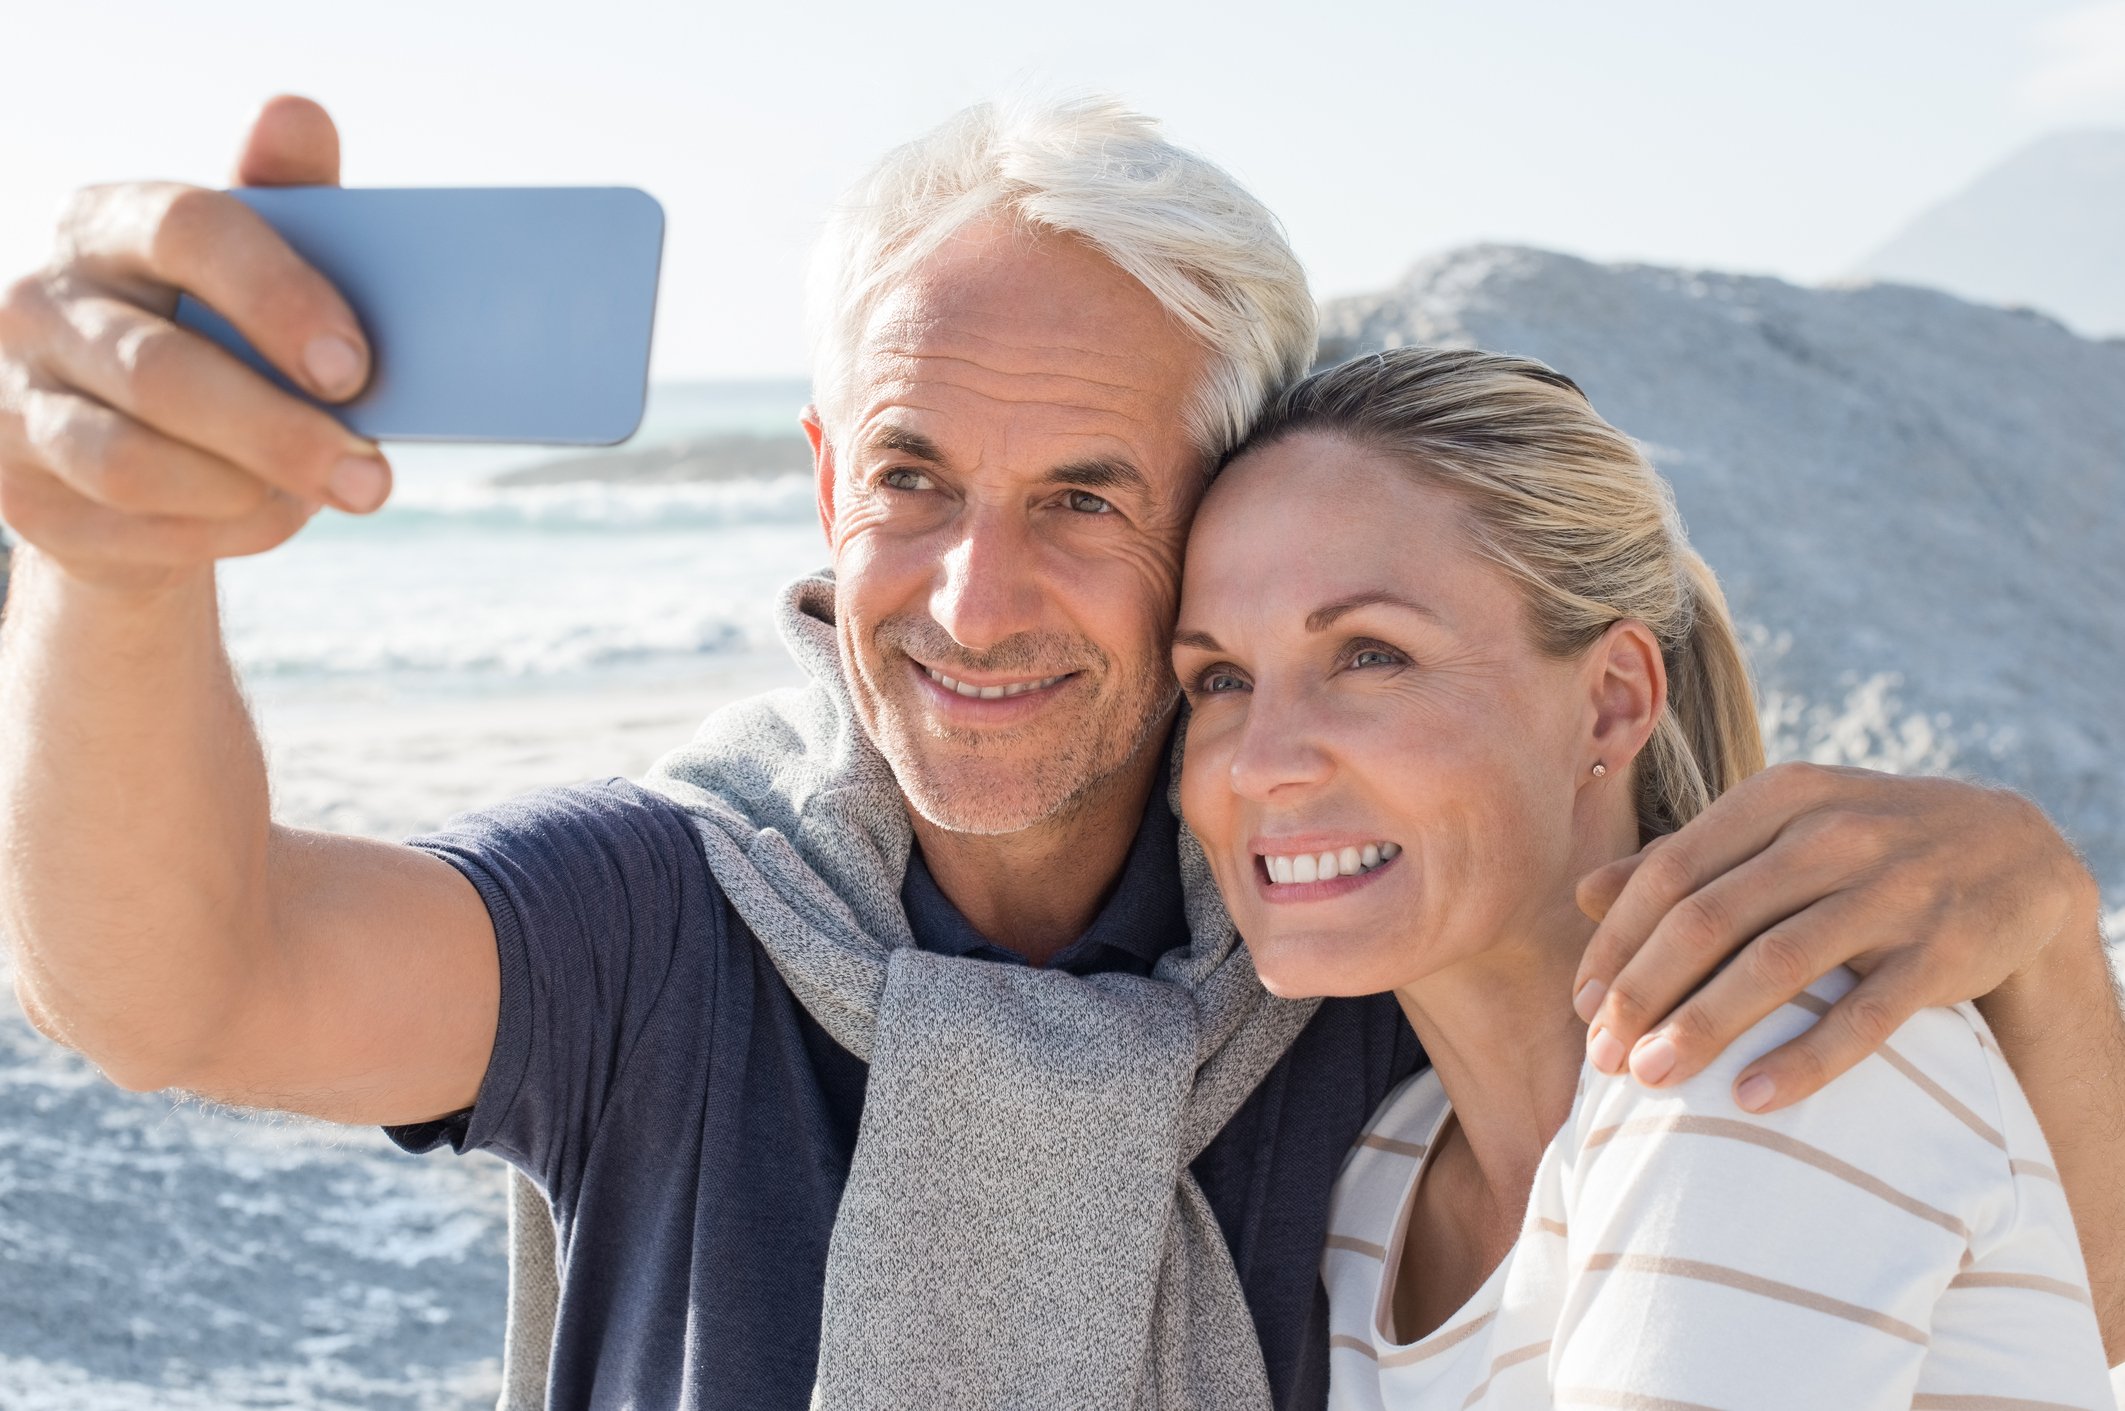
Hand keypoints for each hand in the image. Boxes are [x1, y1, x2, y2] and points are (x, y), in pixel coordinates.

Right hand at [0, 95, 388, 593]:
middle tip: (371, 477)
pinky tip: (269, 516)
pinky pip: (129, 528)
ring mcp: (15, 397)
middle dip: (280, 433)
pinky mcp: (17, 489)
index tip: (356, 368)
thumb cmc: (226, 336)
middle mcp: (42, 302)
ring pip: (132, 463)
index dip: (278, 299)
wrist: (148, 452)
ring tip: (330, 494)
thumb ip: (289, 199)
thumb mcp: (262, 269)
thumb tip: (298, 114)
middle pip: (162, 372)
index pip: (190, 232)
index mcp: (111, 224)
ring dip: (249, 493)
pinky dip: (219, 533)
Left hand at [1569, 761, 2097, 1111]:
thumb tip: (1582, 893)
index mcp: (1780, 798)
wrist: (2016, 854)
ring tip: (1650, 1078)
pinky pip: (1865, 1016)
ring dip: (1703, 1027)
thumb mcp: (1782, 827)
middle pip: (1710, 920)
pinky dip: (1805, 1061)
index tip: (1582, 1004)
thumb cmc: (1866, 846)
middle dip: (1643, 993)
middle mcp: (1833, 835)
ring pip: (1776, 965)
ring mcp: (1893, 891)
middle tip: (1601, 1056)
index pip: (1672, 873)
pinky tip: (1751, 1099)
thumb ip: (1688, 858)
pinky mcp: (1945, 952)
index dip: (1618, 942)